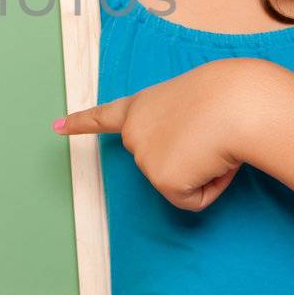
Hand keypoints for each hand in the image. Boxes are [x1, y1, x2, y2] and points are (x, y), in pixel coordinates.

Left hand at [55, 57, 273, 211]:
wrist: (237, 104)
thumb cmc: (229, 95)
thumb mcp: (196, 102)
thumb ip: (182, 128)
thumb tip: (196, 158)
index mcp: (141, 106)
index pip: (105, 116)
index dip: (81, 122)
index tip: (56, 127)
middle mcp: (133, 132)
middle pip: (163, 164)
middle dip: (190, 158)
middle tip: (209, 132)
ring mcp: (144, 158)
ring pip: (182, 184)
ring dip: (205, 169)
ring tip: (215, 141)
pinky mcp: (161, 180)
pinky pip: (193, 200)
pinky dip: (211, 186)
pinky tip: (215, 161)